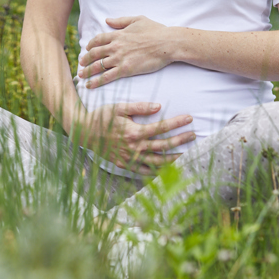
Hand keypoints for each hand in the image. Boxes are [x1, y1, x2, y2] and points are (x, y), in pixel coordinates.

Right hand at [72, 102, 194, 175]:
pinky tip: (167, 169)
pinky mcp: (125, 165)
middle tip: (194, 135)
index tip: (190, 119)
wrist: (84, 132)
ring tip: (187, 154)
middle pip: (163, 146)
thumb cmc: (101, 117)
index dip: (177, 123)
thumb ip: (139, 107)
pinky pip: (145, 171)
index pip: (161, 128)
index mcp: (134, 132)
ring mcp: (130, 158)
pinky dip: (158, 171)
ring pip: (157, 162)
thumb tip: (159, 107)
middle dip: (181, 141)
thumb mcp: (119, 107)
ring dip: (174, 159)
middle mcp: (134, 147)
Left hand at [78, 15, 172, 88]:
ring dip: (87, 71)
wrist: (167, 43)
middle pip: (94, 53)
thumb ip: (121, 21)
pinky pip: (106, 77)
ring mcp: (119, 58)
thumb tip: (107, 20)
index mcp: (118, 34)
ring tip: (81, 76)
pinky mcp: (125, 69)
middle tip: (80, 64)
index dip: (90, 45)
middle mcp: (115, 46)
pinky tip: (89, 85)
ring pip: (97, 66)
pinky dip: (96, 81)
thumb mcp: (138, 20)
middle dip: (85, 59)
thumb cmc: (156, 31)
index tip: (87, 49)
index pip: (98, 40)